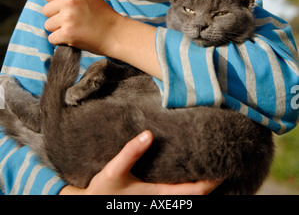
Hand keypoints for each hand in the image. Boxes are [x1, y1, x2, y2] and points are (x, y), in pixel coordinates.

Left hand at [43, 0, 118, 53]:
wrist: (116, 33)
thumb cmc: (101, 13)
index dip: (58, 3)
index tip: (71, 8)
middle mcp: (69, 0)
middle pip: (46, 10)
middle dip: (57, 17)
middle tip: (75, 19)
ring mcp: (68, 17)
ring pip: (47, 25)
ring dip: (59, 29)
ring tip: (76, 28)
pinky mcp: (67, 33)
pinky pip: (52, 38)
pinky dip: (61, 41)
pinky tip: (75, 37)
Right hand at [59, 130, 222, 194]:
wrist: (90, 204)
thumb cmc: (103, 190)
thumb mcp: (114, 170)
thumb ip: (130, 152)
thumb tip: (148, 134)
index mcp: (159, 194)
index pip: (195, 191)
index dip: (212, 181)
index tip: (225, 166)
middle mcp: (163, 199)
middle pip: (197, 194)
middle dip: (212, 181)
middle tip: (223, 160)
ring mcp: (159, 200)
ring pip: (188, 195)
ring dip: (202, 183)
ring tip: (210, 162)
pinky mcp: (154, 197)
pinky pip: (178, 192)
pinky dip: (189, 184)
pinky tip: (188, 169)